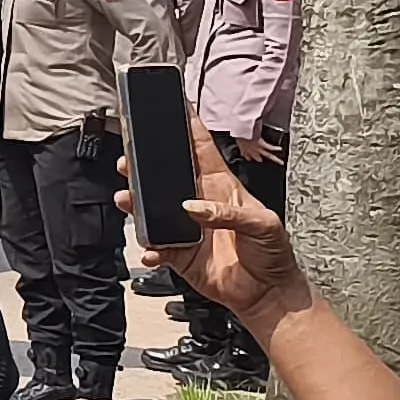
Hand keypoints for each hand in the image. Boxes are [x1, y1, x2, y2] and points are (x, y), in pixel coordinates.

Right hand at [126, 111, 298, 310]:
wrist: (267, 292)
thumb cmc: (273, 253)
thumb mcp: (263, 224)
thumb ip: (227, 212)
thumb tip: (192, 207)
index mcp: (220, 186)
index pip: (201, 149)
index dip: (188, 127)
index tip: (173, 106)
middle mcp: (198, 202)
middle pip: (166, 176)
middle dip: (145, 165)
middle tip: (129, 159)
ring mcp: (186, 227)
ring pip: (151, 209)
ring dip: (135, 204)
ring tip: (126, 200)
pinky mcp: (178, 253)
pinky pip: (155, 246)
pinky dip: (149, 247)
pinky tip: (151, 249)